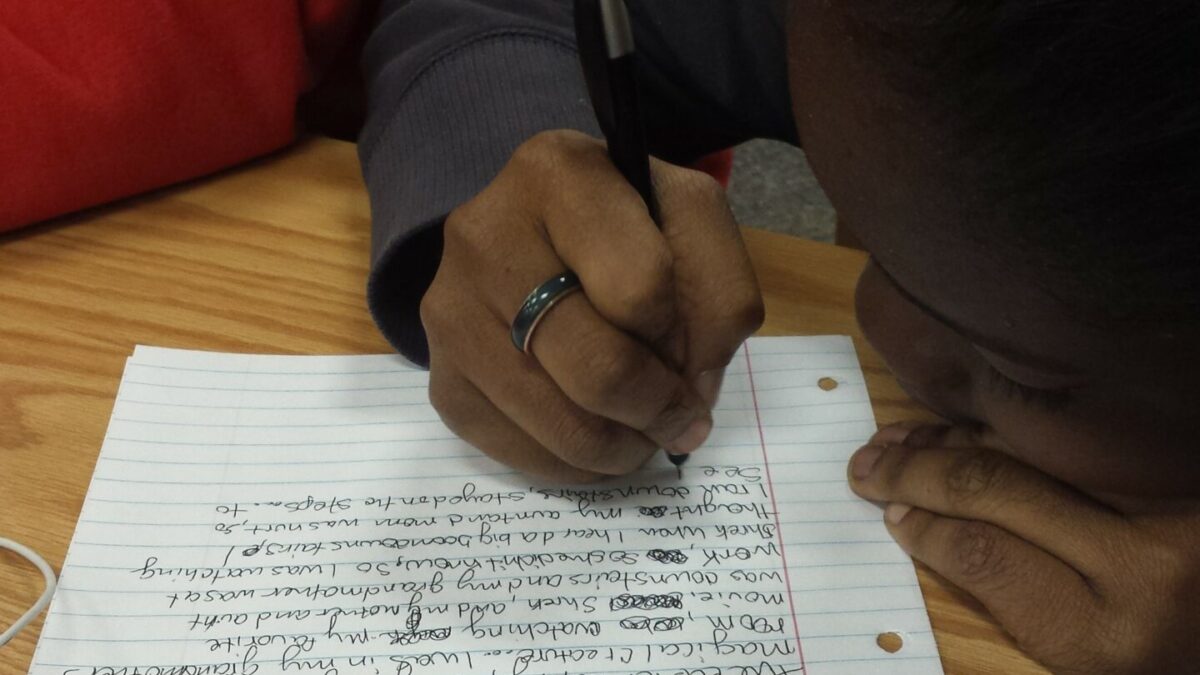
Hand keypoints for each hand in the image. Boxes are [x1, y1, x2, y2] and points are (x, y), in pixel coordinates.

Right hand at [421, 130, 762, 481]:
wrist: (533, 232)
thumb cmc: (626, 224)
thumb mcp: (691, 222)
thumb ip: (720, 294)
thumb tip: (689, 394)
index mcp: (559, 174)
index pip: (642, 288)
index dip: (680, 334)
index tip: (684, 341)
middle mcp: (485, 234)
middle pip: (598, 369)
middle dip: (657, 408)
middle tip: (678, 414)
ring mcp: (451, 310)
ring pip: (561, 424)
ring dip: (623, 446)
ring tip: (640, 427)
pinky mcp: (440, 376)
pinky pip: (519, 454)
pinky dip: (574, 464)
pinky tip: (592, 432)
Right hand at [848, 422, 1199, 673]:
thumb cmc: (1149, 650)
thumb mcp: (1077, 646)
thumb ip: (1013, 590)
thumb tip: (924, 523)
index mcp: (1109, 633)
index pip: (988, 556)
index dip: (927, 527)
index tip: (889, 512)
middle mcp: (1143, 565)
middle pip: (997, 490)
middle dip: (918, 472)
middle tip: (866, 467)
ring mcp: (1165, 506)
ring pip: (1029, 448)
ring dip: (949, 439)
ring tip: (895, 441)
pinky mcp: (1177, 466)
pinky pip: (1068, 436)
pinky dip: (1007, 427)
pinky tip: (960, 427)